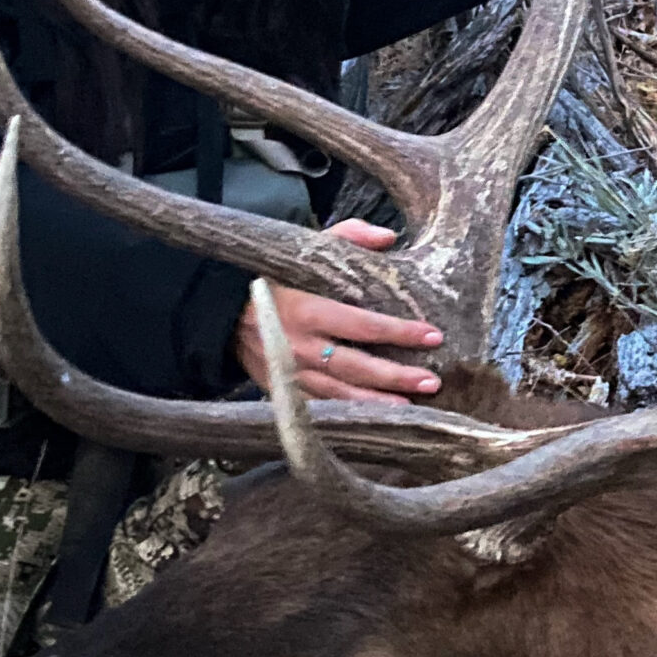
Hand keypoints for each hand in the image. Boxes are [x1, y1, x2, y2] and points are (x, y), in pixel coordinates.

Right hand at [233, 220, 442, 403]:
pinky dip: (345, 414)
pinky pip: (318, 407)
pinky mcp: (282, 390)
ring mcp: (289, 373)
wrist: (223, 312)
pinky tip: (372, 420)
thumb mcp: (306, 250)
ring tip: (410, 407)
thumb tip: (389, 237)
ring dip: (375, 403)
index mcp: (308, 309)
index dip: (399, 332)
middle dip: (395, 376)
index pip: (363, 324)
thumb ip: (349, 237)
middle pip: (355, 366)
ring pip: (338, 394)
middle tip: (432, 382)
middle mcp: (299, 345)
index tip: (433, 336)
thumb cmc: (276, 278)